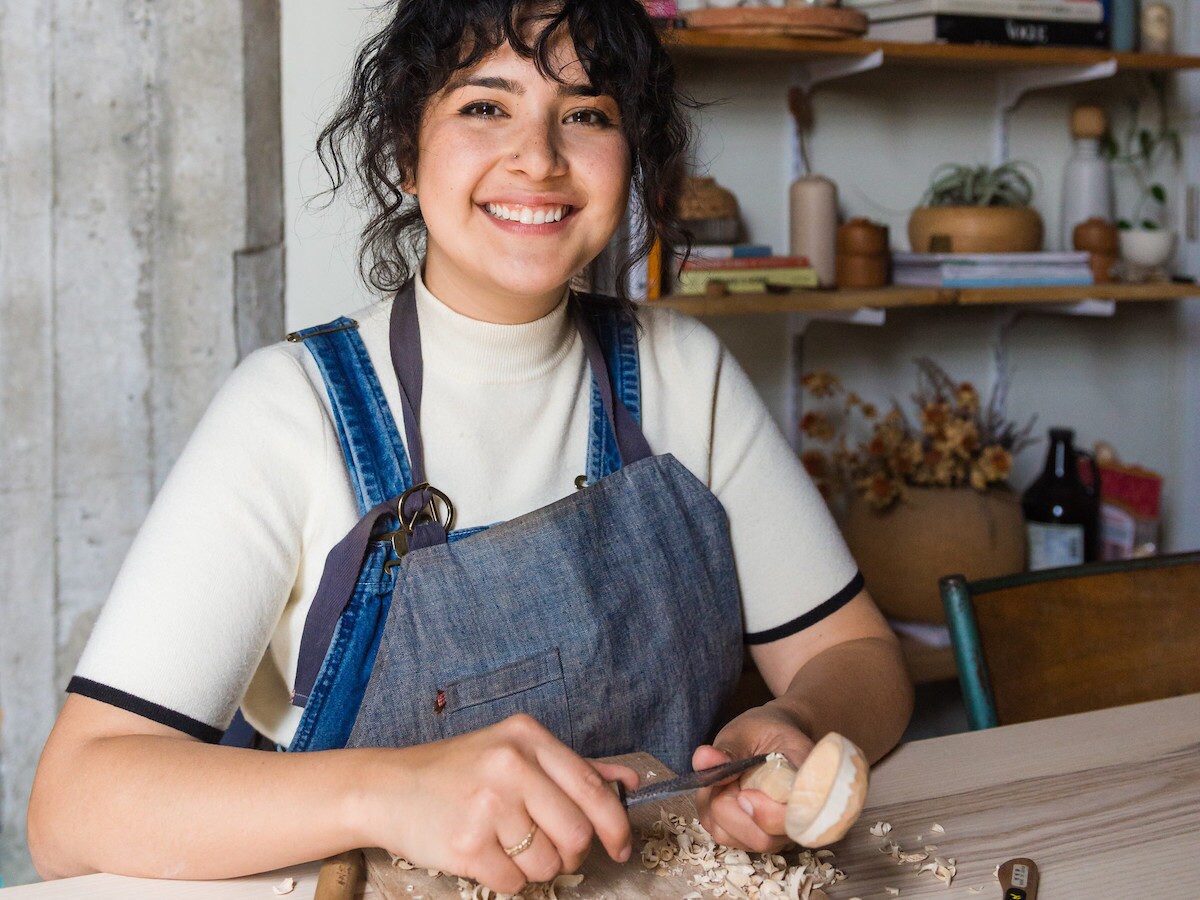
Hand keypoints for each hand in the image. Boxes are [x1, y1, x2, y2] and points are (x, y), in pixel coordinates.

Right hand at [355, 714, 638, 894]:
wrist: (387, 789)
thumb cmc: (457, 772)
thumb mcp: (515, 750)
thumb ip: (575, 765)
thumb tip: (628, 781)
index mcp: (527, 737)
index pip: (593, 789)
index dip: (615, 826)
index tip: (620, 847)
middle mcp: (510, 765)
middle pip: (577, 834)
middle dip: (571, 854)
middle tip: (552, 851)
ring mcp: (487, 805)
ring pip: (547, 864)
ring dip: (534, 868)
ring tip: (506, 844)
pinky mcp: (466, 844)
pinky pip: (513, 883)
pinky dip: (505, 879)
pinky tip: (484, 854)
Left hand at [691, 703, 814, 852]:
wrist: (771, 738)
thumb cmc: (766, 731)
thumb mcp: (749, 730)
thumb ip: (729, 748)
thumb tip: (703, 759)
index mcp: (806, 791)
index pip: (792, 823)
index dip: (766, 815)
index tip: (745, 793)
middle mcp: (795, 822)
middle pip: (761, 838)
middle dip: (731, 806)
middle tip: (729, 773)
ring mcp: (773, 834)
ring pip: (736, 838)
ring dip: (718, 806)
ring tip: (728, 778)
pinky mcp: (748, 836)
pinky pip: (721, 833)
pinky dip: (711, 810)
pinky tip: (723, 789)